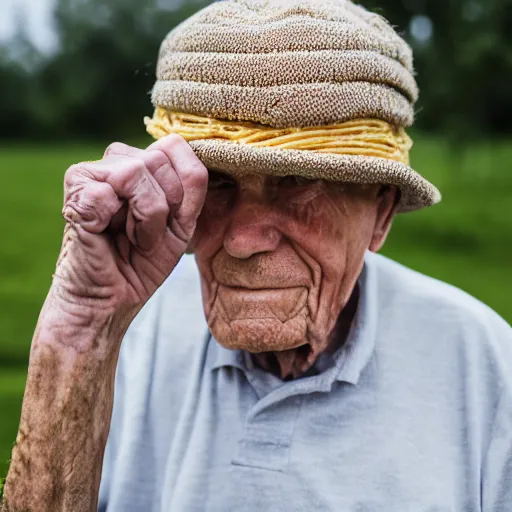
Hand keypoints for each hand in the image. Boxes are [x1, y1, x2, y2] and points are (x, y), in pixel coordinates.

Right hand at [55, 134, 207, 319]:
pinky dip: (125, 224)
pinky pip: (112, 192)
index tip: (171, 220)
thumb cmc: (144, 262)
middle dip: (166, 206)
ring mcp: (90, 175)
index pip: (175, 146)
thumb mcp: (182, 221)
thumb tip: (182, 143)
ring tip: (133, 236)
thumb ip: (191, 183)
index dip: (183, 189)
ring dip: (148, 216)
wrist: (113, 299)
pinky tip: (112, 237)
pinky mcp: (76, 194)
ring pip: (137, 171)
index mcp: (142, 165)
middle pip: (159, 158)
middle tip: (148, 233)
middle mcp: (115, 162)